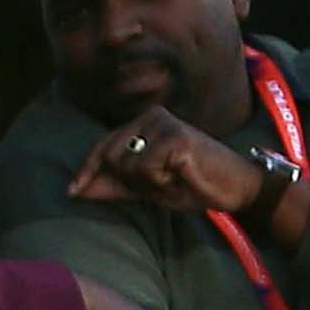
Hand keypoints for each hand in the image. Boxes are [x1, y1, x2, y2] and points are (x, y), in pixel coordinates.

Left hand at [68, 105, 261, 214]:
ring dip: (149, 183)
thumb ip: (115, 185)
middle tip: (165, 183)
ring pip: (127, 165)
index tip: (71, 192)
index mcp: (143, 123)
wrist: (238, 189)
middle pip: (111, 156)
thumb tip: (77, 191)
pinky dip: (162, 182)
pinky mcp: (174, 137)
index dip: (87, 170)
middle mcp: (151, 116)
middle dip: (130, 181)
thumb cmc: (194, 185)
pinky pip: (147, 170)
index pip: (103, 145)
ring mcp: (163, 124)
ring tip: (176, 178)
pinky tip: (183, 177)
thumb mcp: (149, 188)